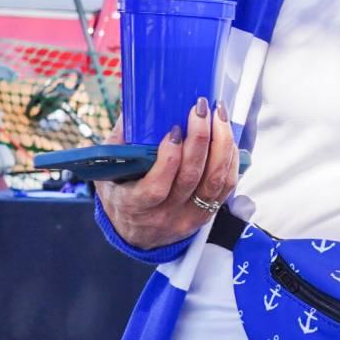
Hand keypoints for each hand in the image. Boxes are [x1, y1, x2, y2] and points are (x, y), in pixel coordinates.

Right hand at [96, 100, 236, 250]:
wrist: (137, 234)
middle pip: (190, 178)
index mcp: (134, 206)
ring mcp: (189, 217)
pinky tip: (227, 135)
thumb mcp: (108, 173)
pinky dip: (230, 158)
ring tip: (218, 115)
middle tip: (200, 109)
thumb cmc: (121, 194)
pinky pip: (227, 185)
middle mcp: (164, 215)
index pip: (155, 187)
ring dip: (221, 144)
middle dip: (199, 139)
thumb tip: (136, 104)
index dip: (168, 159)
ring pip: (214, 181)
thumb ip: (119, 142)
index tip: (174, 130)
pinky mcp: (207, 214)